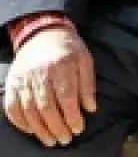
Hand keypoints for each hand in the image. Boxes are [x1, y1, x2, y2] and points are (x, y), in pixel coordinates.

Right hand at [2, 26, 95, 147]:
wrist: (42, 33)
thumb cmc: (68, 48)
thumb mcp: (85, 60)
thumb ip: (88, 85)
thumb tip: (90, 108)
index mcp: (61, 66)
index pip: (66, 96)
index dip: (71, 115)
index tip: (78, 128)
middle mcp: (39, 74)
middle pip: (46, 107)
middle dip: (56, 127)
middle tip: (65, 139)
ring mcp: (23, 79)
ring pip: (28, 110)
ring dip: (39, 129)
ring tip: (50, 140)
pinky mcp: (12, 83)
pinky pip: (11, 107)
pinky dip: (20, 122)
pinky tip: (32, 131)